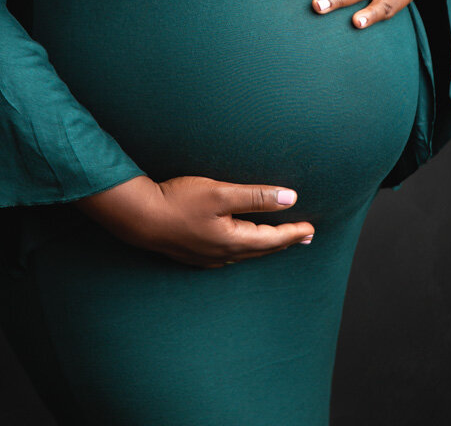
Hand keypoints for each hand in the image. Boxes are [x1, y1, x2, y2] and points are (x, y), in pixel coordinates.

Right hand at [75, 175, 314, 268]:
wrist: (139, 217)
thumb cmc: (179, 201)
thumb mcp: (221, 193)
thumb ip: (257, 196)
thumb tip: (290, 198)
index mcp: (234, 241)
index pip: (273, 239)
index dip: (293, 232)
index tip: (311, 229)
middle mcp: (223, 254)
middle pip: (262, 249)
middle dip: (284, 242)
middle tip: (303, 237)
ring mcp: (208, 257)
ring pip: (245, 253)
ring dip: (265, 246)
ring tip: (278, 240)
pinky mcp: (194, 253)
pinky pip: (230, 253)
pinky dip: (245, 247)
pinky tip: (242, 243)